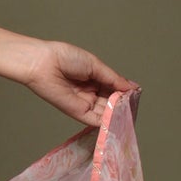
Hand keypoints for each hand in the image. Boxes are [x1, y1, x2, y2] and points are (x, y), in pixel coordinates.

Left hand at [20, 38, 138, 126]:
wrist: (44, 64)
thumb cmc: (65, 58)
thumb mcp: (96, 65)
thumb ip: (113, 79)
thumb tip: (131, 87)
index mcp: (94, 78)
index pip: (114, 89)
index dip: (125, 92)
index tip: (136, 94)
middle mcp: (90, 92)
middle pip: (111, 102)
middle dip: (122, 104)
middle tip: (134, 105)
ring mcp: (84, 103)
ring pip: (105, 112)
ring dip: (117, 113)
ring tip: (129, 112)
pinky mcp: (78, 113)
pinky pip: (96, 120)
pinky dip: (107, 122)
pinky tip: (118, 119)